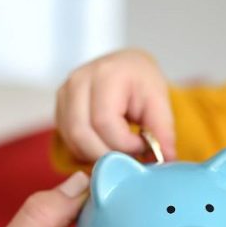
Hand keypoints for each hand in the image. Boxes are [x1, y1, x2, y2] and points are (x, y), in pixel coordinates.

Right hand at [56, 49, 175, 162]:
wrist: (126, 67)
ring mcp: (65, 94)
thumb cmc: (142, 81)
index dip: (124, 144)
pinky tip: (105, 145)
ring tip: (120, 151)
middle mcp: (78, 81)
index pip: (104, 122)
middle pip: (82, 134)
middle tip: (130, 155)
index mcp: (106, 74)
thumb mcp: (159, 101)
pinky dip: (87, 151)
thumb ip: (162, 130)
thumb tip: (165, 158)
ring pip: (73, 140)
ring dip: (97, 155)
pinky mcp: (60, 107)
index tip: (142, 146)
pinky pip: (68, 140)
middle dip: (108, 155)